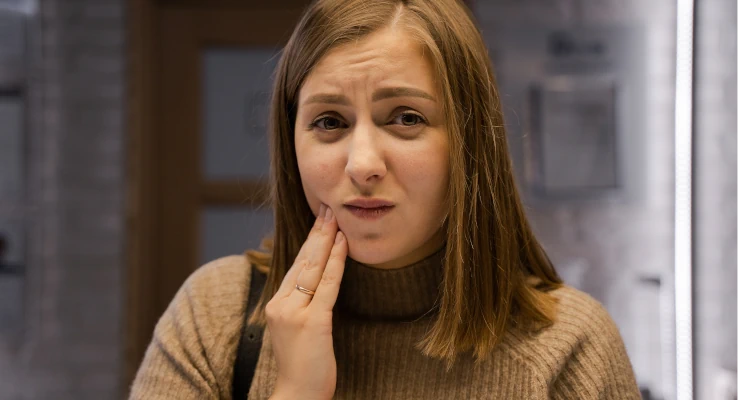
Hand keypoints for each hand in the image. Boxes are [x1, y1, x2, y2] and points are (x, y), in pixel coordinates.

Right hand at [265, 204, 346, 399]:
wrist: (297, 395)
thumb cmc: (302, 365)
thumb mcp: (296, 329)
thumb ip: (301, 304)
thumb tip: (316, 282)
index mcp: (276, 304)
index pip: (295, 265)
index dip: (309, 241)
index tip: (319, 220)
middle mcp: (280, 304)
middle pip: (302, 260)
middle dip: (317, 232)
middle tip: (327, 207)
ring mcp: (294, 313)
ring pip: (313, 268)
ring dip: (326, 239)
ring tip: (335, 217)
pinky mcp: (312, 322)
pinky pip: (327, 285)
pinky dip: (336, 262)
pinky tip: (343, 244)